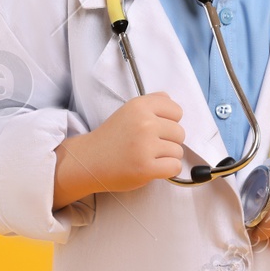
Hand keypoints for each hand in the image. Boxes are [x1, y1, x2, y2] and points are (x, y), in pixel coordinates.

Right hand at [53, 92, 184, 207]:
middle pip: (180, 133)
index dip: (170, 122)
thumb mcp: (128, 110)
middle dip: (169, 141)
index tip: (157, 129)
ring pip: (178, 151)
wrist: (89, 160)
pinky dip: (168, 170)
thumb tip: (170, 99)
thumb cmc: (111, 137)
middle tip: (150, 146)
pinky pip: (175, 167)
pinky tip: (153, 168)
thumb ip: (151, 102)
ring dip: (167, 157)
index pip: (177, 111)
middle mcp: (144, 123)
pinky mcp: (146, 167)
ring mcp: (145, 146)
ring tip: (147, 157)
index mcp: (140, 106)